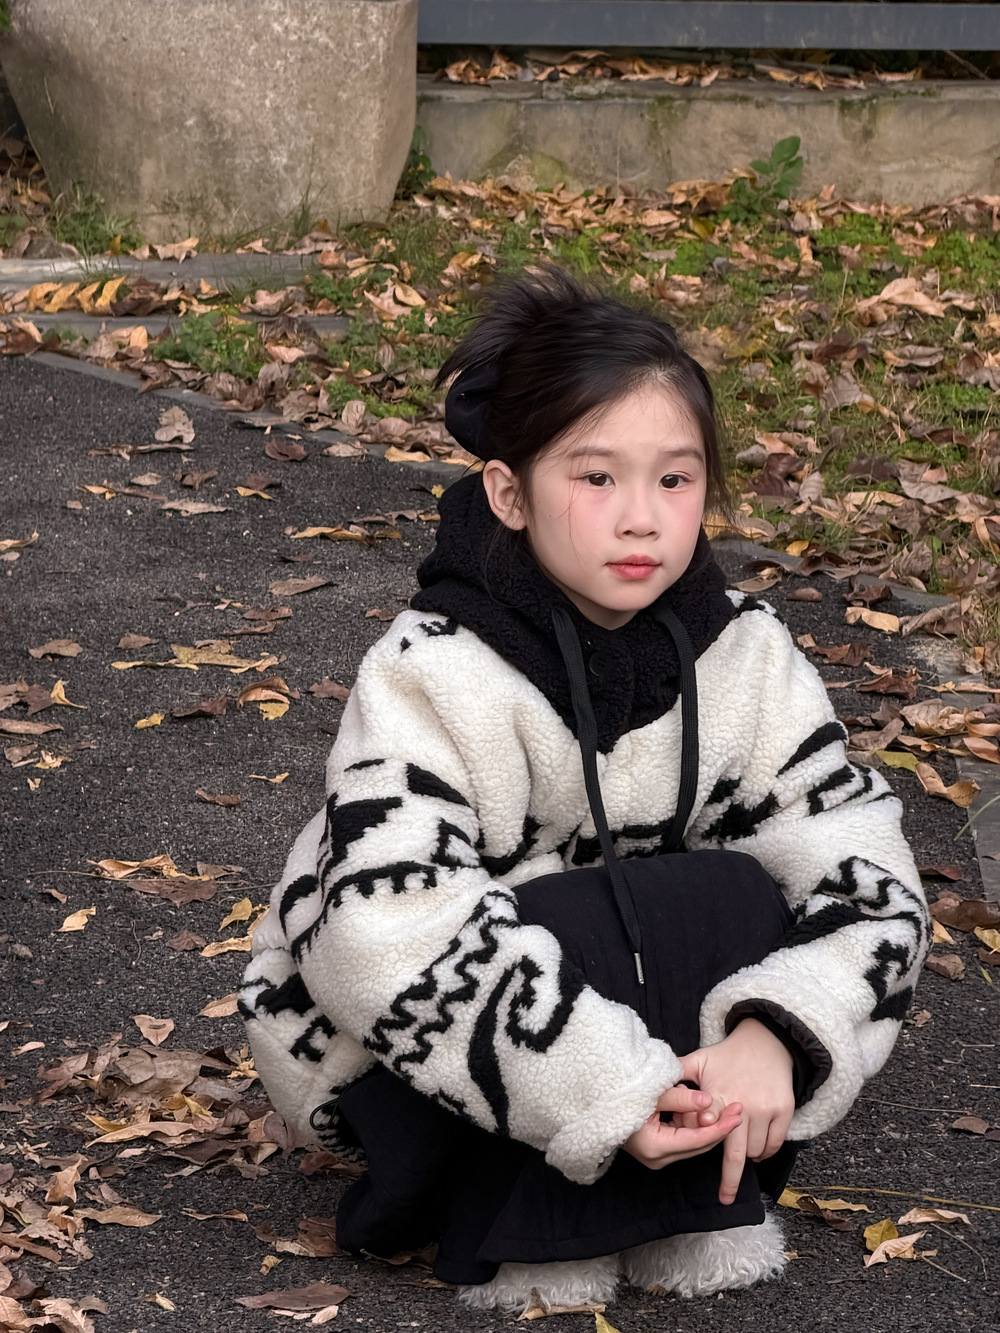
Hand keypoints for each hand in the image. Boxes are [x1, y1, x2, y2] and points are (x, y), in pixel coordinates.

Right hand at [623, 1084, 742, 1170]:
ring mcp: (656, 1157)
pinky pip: (683, 1140)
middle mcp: (657, 1158)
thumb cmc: (622, 1095)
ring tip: (726, 1108)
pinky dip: (694, 1126)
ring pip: (693, 1144)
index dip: (720, 1127)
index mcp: (655, 1147)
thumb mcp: (652, 1093)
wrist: (598, 1102)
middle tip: (738, 1108)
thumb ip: (681, 1098)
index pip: (697, 1139)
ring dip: (708, 1126)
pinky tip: (703, 1111)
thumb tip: (708, 1102)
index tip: (737, 1113)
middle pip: (698, 1146)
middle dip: (719, 1128)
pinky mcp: (657, 1151)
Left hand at [679, 1017, 794, 1205]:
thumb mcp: (700, 1060)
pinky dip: (766, 1152)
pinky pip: (775, 1143)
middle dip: (731, 1179)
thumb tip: (651, 1084)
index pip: (710, 1125)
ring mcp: (766, 1108)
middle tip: (725, 1198)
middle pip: (737, 1152)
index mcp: (720, 1092)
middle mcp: (744, 1103)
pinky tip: (756, 1151)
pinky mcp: (784, 1110)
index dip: (705, 1139)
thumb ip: (677, 1075)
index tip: (702, 1163)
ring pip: (756, 1151)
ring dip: (747, 1159)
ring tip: (738, 1156)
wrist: (767, 1042)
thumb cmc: (727, 1054)